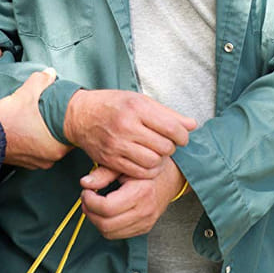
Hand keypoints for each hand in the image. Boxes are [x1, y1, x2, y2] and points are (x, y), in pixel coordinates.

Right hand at [0, 69, 69, 168]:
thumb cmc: (7, 121)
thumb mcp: (26, 94)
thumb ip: (41, 81)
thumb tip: (49, 73)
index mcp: (57, 146)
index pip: (72, 132)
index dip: (69, 119)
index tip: (64, 112)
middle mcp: (48, 159)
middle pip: (60, 139)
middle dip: (55, 126)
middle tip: (49, 114)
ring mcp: (34, 163)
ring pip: (45, 146)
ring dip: (42, 135)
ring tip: (34, 121)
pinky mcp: (21, 164)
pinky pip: (32, 151)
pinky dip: (30, 141)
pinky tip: (25, 130)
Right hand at [64, 89, 197, 178]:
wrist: (81, 115)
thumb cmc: (113, 105)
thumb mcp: (140, 100)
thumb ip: (167, 114)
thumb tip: (192, 125)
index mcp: (137, 107)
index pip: (172, 127)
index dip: (182, 135)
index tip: (181, 136)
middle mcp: (126, 126)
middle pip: (164, 147)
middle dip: (171, 147)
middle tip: (167, 143)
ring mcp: (117, 144)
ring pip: (153, 162)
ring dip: (160, 160)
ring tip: (156, 152)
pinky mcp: (110, 159)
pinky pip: (138, 172)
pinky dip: (148, 170)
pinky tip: (146, 161)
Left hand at [79, 158, 185, 239]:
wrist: (170, 177)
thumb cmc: (146, 167)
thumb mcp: (126, 164)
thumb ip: (104, 173)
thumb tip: (84, 183)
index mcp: (141, 192)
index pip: (107, 208)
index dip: (90, 201)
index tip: (86, 191)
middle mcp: (145, 211)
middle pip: (106, 224)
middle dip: (90, 212)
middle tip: (86, 198)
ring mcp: (146, 222)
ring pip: (109, 233)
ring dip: (96, 220)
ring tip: (94, 204)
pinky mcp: (144, 228)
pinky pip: (117, 235)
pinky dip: (106, 225)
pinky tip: (105, 211)